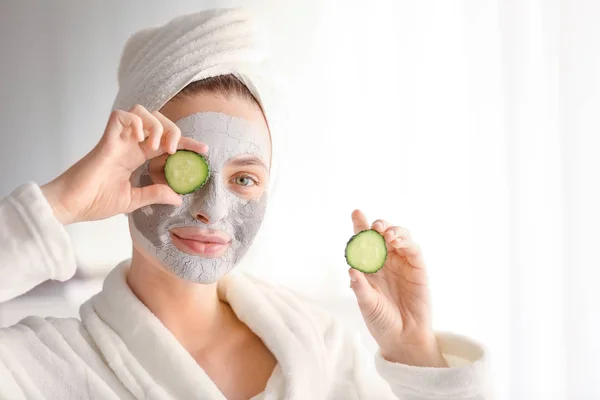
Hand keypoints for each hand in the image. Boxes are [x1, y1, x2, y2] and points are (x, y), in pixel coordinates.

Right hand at [41, 105, 207, 223]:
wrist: (71, 206)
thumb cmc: (95, 202)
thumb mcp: (133, 200)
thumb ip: (154, 194)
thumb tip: (178, 197)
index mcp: (135, 157)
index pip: (166, 142)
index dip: (186, 143)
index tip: (204, 150)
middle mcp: (128, 144)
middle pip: (157, 120)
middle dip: (173, 130)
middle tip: (174, 150)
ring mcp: (117, 140)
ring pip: (142, 112)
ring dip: (156, 125)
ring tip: (158, 146)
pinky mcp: (105, 140)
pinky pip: (121, 115)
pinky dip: (136, 122)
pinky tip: (141, 139)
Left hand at [349, 209, 447, 366]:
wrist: (403, 338)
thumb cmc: (381, 321)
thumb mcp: (367, 304)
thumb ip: (360, 287)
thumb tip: (351, 269)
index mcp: (369, 267)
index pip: (363, 242)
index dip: (360, 226)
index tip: (356, 213)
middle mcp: (385, 261)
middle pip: (381, 235)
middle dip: (377, 226)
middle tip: (374, 226)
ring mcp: (402, 263)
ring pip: (398, 236)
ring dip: (392, 230)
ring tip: (385, 233)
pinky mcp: (417, 268)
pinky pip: (412, 249)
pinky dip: (406, 241)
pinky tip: (396, 240)